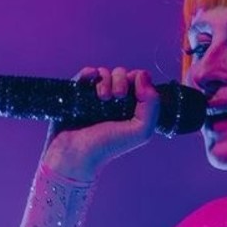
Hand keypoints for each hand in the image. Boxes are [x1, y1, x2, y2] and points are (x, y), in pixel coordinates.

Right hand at [42, 66, 159, 182]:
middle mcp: (114, 101)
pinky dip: (90, 73)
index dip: (139, 81)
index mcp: (131, 108)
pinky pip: (86, 73)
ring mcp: (95, 96)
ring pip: (105, 72)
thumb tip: (143, 75)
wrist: (75, 153)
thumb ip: (152, 106)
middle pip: (123, 74)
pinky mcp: (78, 92)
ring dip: (106, 80)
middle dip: (122, 80)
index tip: (135, 92)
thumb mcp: (140, 132)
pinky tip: (91, 81)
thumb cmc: (108, 147)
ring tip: (103, 98)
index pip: (139, 82)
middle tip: (118, 96)